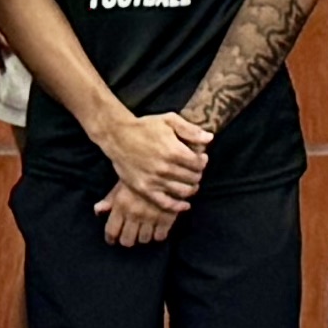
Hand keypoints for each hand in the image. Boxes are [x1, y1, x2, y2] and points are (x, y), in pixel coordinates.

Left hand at [98, 181, 181, 247]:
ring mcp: (151, 217)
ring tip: (144, 230)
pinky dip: (158, 234)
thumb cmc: (143, 174)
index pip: (112, 231)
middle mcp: (135, 213)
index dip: (111, 239)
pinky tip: (157, 228)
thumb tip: (98, 211)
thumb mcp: (123, 183)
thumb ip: (110, 198)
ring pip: (144, 239)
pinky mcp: (167, 218)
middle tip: (129, 236)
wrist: (169, 166)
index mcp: (121, 204)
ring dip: (143, 236)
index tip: (112, 240)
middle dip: (127, 240)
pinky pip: (160, 236)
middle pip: (127, 240)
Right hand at [99, 108, 214, 210]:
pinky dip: (178, 206)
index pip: (198, 164)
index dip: (202, 161)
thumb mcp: (169, 120)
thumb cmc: (145, 126)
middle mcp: (166, 168)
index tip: (201, 159)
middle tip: (195, 170)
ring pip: (183, 191)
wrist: (118, 136)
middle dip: (197, 174)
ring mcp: (155, 180)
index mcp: (174, 151)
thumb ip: (190, 130)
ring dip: (191, 188)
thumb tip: (210, 138)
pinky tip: (185, 205)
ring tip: (191, 184)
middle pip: (192, 177)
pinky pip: (165, 203)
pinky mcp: (145, 189)